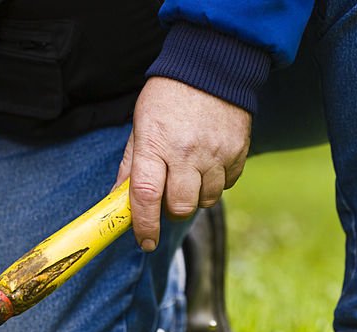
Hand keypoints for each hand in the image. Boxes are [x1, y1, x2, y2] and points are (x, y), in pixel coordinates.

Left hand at [115, 77, 250, 251]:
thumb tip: (119, 200)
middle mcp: (186, 151)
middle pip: (181, 206)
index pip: (147, 195)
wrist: (212, 66)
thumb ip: (131, 166)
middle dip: (173, 209)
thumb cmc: (169, 97)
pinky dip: (216, 182)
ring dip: (196, 196)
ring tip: (190, 172)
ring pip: (206, 200)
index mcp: (155, 143)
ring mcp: (215, 152)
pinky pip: (226, 185)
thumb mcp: (140, 126)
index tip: (145, 241)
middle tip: (169, 193)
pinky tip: (209, 161)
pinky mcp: (237, 152)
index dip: (145, 225)